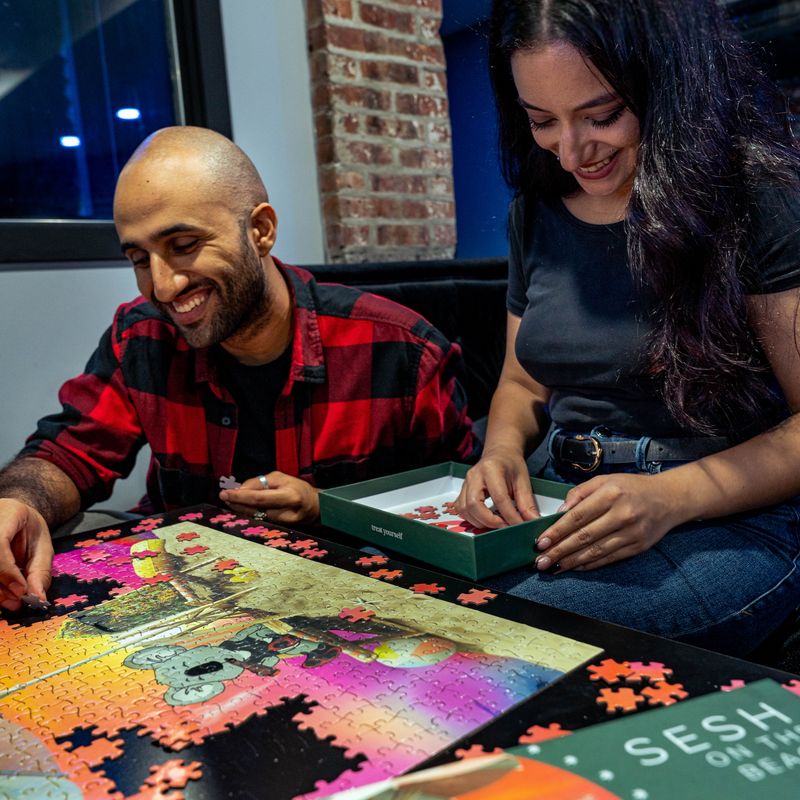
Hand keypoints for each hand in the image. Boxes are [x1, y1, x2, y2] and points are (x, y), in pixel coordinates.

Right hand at [0, 498, 53, 610]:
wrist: (13, 516)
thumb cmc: (29, 530)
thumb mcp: (42, 546)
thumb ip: (40, 570)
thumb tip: (39, 597)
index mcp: (7, 513)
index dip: (6, 570)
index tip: (21, 590)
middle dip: (0, 587)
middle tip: (16, 603)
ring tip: (11, 602)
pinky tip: (2, 595)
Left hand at [219, 472, 320, 525]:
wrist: (316, 507)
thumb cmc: (298, 489)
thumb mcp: (280, 478)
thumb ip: (260, 483)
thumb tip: (240, 490)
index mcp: (289, 497)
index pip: (258, 498)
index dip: (240, 497)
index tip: (225, 493)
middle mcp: (287, 513)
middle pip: (255, 511)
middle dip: (237, 504)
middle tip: (224, 497)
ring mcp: (285, 525)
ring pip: (257, 519)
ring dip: (241, 510)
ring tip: (231, 502)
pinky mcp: (282, 530)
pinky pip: (261, 522)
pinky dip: (250, 515)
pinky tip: (242, 510)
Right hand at [456, 449, 540, 528]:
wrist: (500, 453)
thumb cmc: (511, 465)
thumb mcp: (523, 481)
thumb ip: (527, 504)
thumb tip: (534, 522)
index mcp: (491, 469)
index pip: (499, 498)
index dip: (509, 516)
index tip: (519, 526)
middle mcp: (474, 475)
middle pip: (474, 504)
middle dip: (490, 521)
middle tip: (506, 526)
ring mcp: (465, 482)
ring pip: (465, 509)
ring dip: (480, 522)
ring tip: (497, 524)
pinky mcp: (462, 490)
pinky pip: (461, 508)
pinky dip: (471, 518)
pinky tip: (484, 519)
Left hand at [534, 473, 682, 572]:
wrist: (670, 498)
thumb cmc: (633, 487)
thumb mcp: (604, 480)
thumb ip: (579, 493)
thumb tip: (559, 512)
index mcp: (610, 494)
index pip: (577, 517)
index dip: (557, 531)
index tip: (541, 542)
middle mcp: (622, 514)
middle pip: (584, 537)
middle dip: (559, 551)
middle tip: (541, 561)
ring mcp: (632, 533)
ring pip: (596, 551)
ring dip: (572, 561)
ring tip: (554, 567)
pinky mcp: (638, 546)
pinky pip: (610, 558)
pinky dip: (591, 564)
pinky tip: (576, 566)